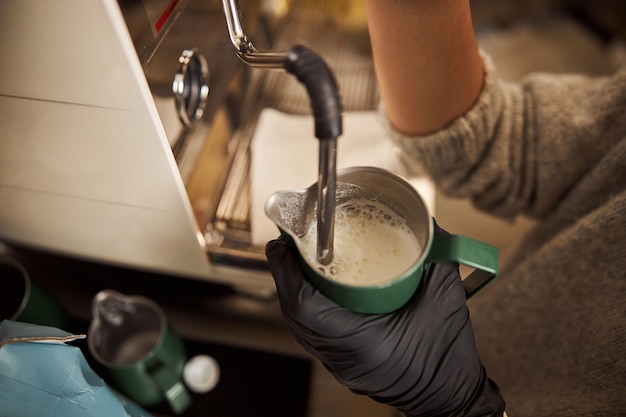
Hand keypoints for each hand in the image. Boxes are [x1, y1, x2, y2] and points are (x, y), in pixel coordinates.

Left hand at [265, 221, 504, 416]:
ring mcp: (340, 365)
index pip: (305, 307)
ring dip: (291, 292)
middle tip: (286, 245)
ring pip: (298, 326)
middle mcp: (343, 357)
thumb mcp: (446, 298)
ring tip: (294, 262)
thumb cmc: (449, 356)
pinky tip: (312, 289)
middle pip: (294, 315)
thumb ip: (435, 256)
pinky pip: (311, 335)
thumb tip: (425, 224)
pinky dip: (305, 308)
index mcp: (363, 342)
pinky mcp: (343, 366)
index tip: (282, 245)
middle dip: (284, 276)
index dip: (286, 273)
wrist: (450, 399)